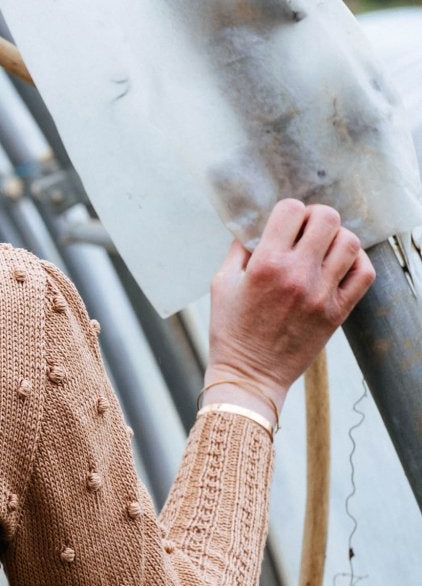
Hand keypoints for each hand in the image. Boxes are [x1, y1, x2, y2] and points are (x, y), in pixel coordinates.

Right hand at [206, 198, 373, 411]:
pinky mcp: (337, 312)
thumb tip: (258, 228)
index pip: (291, 210)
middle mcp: (298, 275)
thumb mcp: (222, 284)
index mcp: (266, 264)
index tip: (284, 224)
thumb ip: (239, 250)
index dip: (288, 211)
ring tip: (324, 250)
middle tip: (308, 231)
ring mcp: (322, 294)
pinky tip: (339, 266)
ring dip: (337, 239)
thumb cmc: (232, 331)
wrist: (251, 375)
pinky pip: (364, 274)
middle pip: (327, 218)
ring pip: (349, 242)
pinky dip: (356, 262)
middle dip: (317, 218)